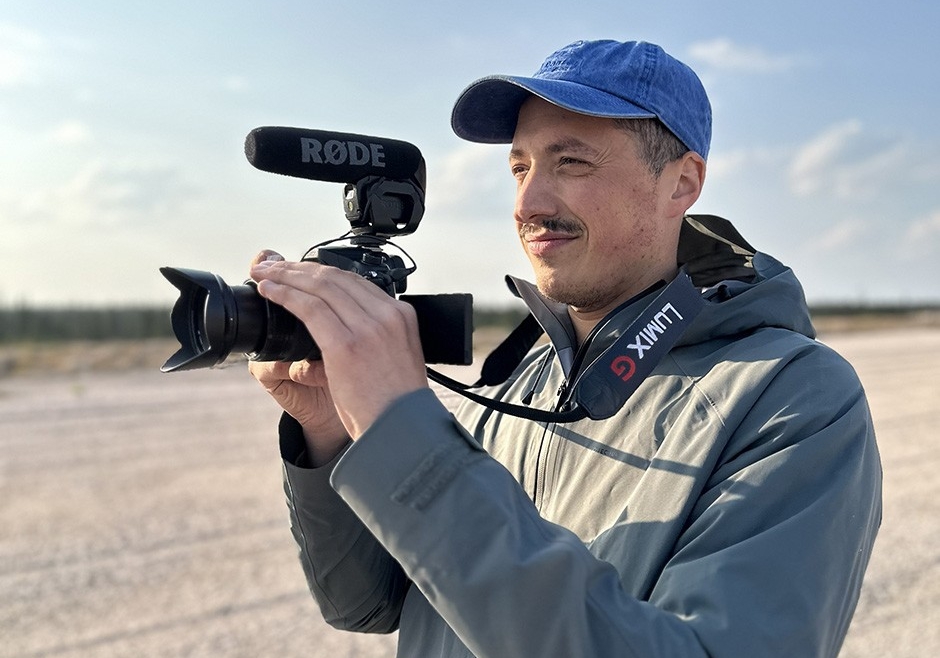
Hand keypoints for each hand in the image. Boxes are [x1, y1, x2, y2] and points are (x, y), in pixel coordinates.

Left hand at [249, 252, 428, 440]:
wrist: (401, 431)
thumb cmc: (396, 404)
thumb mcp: (399, 358)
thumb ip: (381, 337)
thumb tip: (356, 329)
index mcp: (402, 315)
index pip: (357, 282)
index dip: (323, 273)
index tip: (302, 271)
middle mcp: (387, 315)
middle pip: (336, 278)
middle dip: (300, 268)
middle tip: (274, 266)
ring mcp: (368, 328)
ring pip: (319, 286)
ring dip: (287, 276)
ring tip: (265, 275)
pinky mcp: (345, 345)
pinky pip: (308, 308)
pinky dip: (285, 295)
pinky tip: (269, 292)